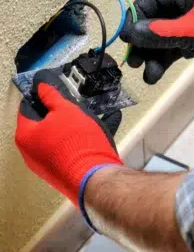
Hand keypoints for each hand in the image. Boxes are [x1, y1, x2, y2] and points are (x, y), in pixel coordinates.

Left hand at [15, 69, 122, 208]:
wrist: (94, 176)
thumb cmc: (77, 142)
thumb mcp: (66, 110)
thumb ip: (52, 96)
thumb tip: (42, 86)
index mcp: (25, 136)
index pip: (27, 108)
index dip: (40, 95)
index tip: (53, 89)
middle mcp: (31, 153)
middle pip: (43, 125)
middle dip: (59, 113)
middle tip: (73, 104)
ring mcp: (46, 165)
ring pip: (58, 137)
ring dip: (72, 126)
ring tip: (89, 118)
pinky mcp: (63, 172)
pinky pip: (69, 149)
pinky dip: (80, 139)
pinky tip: (98, 131)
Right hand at [120, 0, 193, 83]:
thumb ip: (161, 32)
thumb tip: (130, 33)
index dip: (136, 15)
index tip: (124, 36)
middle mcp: (191, 4)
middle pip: (157, 19)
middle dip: (144, 40)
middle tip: (132, 60)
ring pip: (166, 36)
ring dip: (154, 54)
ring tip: (147, 74)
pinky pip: (176, 47)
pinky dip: (166, 59)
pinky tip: (155, 74)